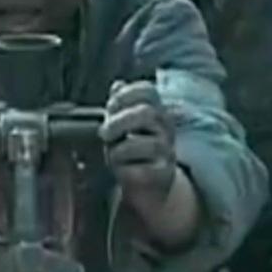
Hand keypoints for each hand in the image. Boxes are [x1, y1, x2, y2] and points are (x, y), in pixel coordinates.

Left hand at [100, 80, 176, 207]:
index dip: (125, 95)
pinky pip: (142, 170)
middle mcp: (165, 129)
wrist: (150, 187)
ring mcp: (167, 152)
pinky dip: (124, 170)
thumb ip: (120, 106)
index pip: (148, 91)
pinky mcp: (163, 175)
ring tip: (112, 155)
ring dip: (119, 150)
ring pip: (145, 144)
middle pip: (147, 113)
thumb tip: (117, 85)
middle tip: (104, 133)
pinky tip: (121, 171)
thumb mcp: (124, 126)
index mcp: (156, 111)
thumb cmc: (134, 151)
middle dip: (119, 122)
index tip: (110, 106)